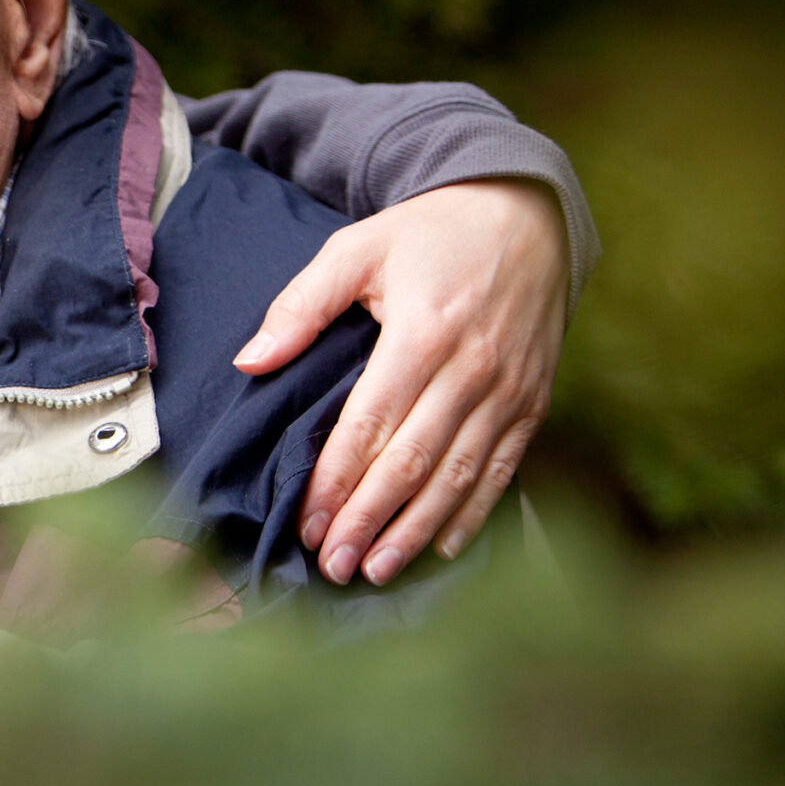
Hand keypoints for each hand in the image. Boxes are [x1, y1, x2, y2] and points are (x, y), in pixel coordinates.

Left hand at [233, 179, 566, 585]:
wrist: (525, 213)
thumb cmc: (427, 234)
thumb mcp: (356, 248)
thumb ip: (300, 305)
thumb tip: (250, 361)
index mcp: (422, 332)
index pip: (371, 425)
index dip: (337, 481)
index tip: (309, 526)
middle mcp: (473, 368)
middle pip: (414, 461)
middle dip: (370, 520)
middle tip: (334, 567)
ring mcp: (510, 389)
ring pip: (460, 475)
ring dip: (417, 530)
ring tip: (378, 572)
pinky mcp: (534, 400)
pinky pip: (504, 468)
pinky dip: (474, 513)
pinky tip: (440, 546)